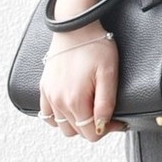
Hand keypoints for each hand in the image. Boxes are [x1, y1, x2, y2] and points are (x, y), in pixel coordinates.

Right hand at [38, 24, 128, 140]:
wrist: (76, 26)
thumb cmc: (95, 46)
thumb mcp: (109, 74)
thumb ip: (105, 104)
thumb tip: (101, 126)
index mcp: (75, 101)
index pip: (91, 134)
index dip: (107, 130)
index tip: (117, 120)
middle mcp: (58, 102)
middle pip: (77, 132)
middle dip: (93, 127)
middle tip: (105, 113)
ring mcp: (49, 95)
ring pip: (62, 127)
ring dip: (76, 124)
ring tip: (89, 110)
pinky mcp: (44, 88)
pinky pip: (47, 115)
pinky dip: (58, 118)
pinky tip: (70, 110)